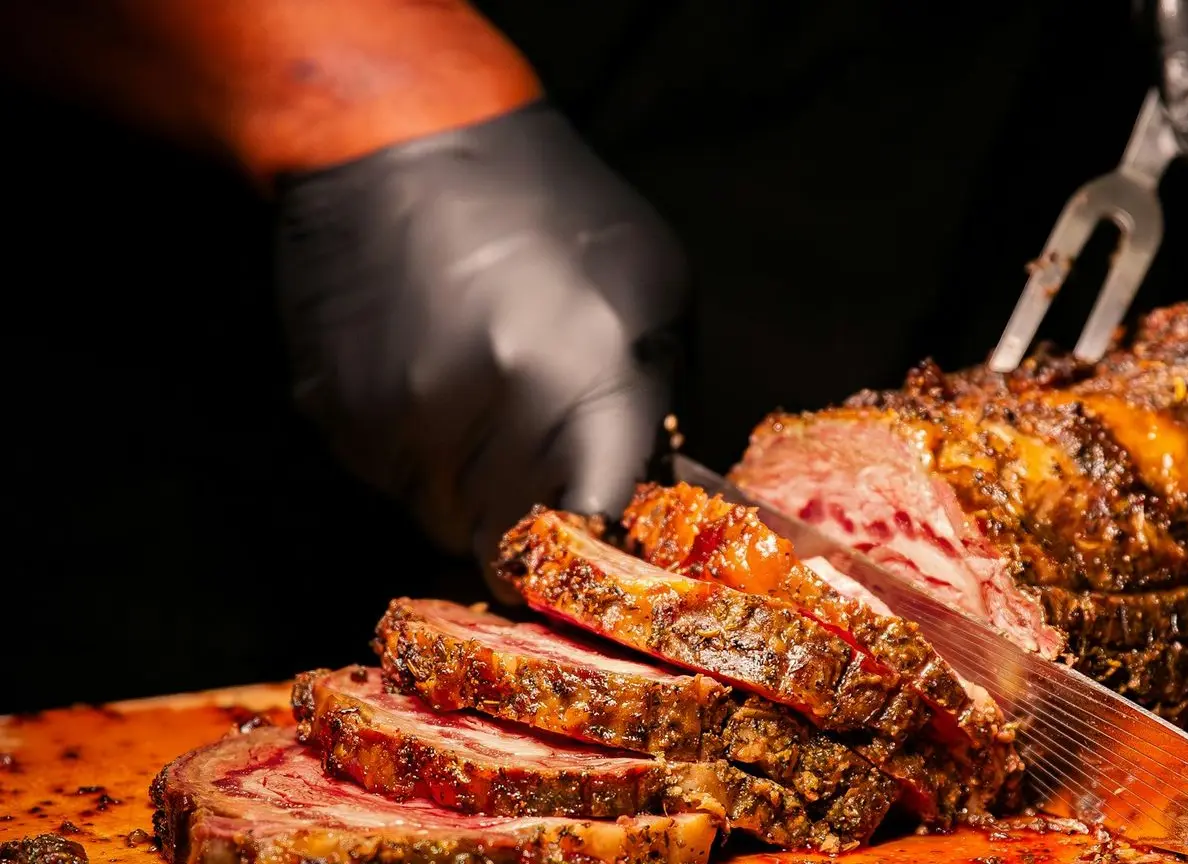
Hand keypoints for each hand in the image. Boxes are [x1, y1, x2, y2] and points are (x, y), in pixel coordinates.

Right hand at [272, 102, 687, 567]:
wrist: (397, 139)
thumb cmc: (546, 206)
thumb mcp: (652, 285)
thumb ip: (656, 399)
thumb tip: (646, 488)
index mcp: (587, 379)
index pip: (592, 529)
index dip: (594, 551)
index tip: (595, 546)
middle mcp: (493, 412)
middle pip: (513, 544)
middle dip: (532, 523)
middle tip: (537, 464)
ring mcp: (406, 421)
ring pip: (445, 519)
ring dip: (470, 489)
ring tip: (480, 398)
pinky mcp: (341, 418)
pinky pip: (391, 481)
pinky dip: (416, 453)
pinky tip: (427, 375)